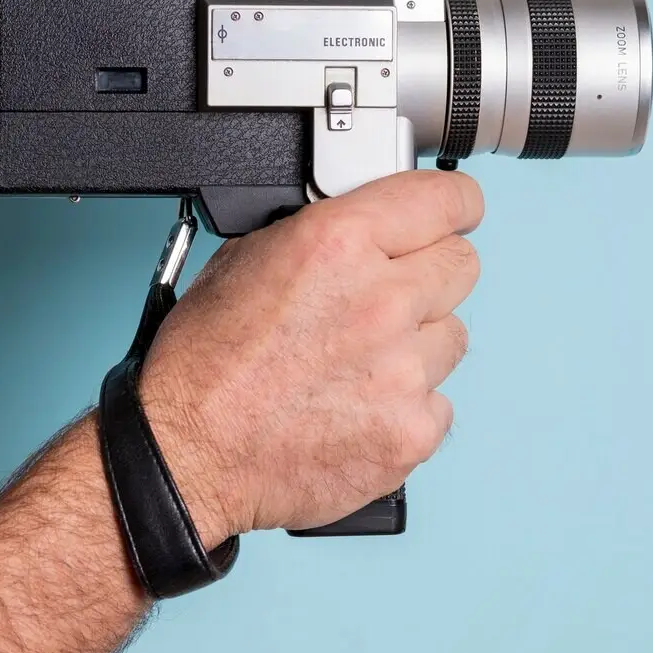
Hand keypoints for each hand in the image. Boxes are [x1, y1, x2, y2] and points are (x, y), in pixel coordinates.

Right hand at [138, 169, 483, 544]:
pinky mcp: (411, 431)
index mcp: (339, 243)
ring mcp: (403, 371)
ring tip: (358, 362)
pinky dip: (407, 405)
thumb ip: (324, 233)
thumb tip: (369, 226)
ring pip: (454, 336)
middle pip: (462, 265)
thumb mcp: (246, 257)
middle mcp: (380, 301)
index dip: (452, 206)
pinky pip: (440, 402)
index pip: (446, 200)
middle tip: (389, 298)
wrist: (190, 452)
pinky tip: (359, 405)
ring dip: (418, 344)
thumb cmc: (206, 363)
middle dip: (429, 275)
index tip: (454, 214)